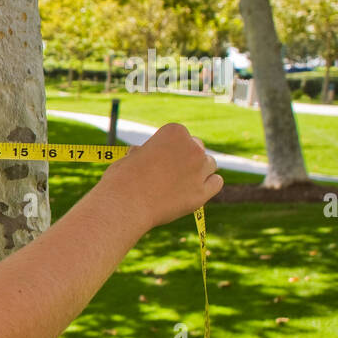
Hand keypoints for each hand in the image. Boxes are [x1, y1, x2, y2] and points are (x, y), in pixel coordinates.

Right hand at [97, 122, 222, 232]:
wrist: (124, 205)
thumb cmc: (121, 179)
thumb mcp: (131, 156)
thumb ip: (145, 153)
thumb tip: (142, 153)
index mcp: (174, 132)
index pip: (180, 136)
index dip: (169, 148)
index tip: (159, 158)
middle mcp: (192, 147)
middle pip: (197, 148)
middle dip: (187, 157)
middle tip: (171, 171)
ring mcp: (199, 170)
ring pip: (209, 165)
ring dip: (199, 171)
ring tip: (179, 183)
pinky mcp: (202, 192)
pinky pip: (216, 183)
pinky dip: (208, 185)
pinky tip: (195, 190)